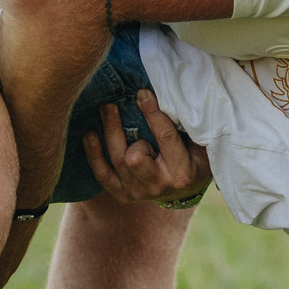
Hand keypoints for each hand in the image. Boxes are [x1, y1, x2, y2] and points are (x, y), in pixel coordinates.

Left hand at [82, 90, 213, 206]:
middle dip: (120, 130)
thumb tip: (170, 94)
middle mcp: (158, 186)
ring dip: (108, 133)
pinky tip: (89, 135)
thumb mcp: (199, 142)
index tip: (141, 93)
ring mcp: (139, 193)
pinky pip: (103, 176)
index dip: (152, 113)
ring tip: (104, 109)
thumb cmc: (193, 157)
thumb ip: (188, 123)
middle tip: (111, 105)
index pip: (165, 138)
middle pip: (133, 157)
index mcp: (181, 172)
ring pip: (117, 161)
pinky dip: (94, 155)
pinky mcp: (123, 195)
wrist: (185, 190)